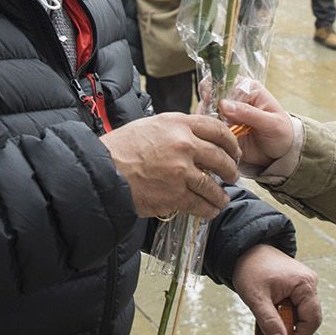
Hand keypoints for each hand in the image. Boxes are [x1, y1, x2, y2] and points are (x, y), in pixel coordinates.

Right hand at [99, 113, 238, 219]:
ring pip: (213, 185)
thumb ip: (174, 130)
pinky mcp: (175, 194)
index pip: (217, 129)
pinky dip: (208, 209)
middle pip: (221, 157)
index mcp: (178, 124)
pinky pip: (200, 204)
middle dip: (231, 169)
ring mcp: (181, 171)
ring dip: (220, 195)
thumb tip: (193, 137)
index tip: (233, 151)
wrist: (102, 172)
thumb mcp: (150, 126)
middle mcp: (184, 144)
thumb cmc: (120, 149)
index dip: (230, 142)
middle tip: (232, 175)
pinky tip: (210, 211)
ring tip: (221, 199)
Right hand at [214, 80, 293, 167]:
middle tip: (213, 121)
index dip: (213, 87)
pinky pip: (208, 128)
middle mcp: (234, 99)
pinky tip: (215, 139)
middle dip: (207, 108)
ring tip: (217, 133)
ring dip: (207, 122)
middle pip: (211, 96)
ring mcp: (226, 114)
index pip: (225, 80)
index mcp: (248, 89)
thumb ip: (249, 113)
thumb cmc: (281, 133)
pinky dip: (207, 132)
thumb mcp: (271, 123)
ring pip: (206, 112)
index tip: (208, 99)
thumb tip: (223, 104)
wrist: (282, 153)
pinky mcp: (222, 129)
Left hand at [232, 244, 320, 334]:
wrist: (244, 250)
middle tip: (271, 333)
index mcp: (305, 284)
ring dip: (285, 320)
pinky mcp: (298, 284)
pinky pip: (296, 305)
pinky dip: (284, 312)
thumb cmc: (250, 270)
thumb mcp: (257, 299)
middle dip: (290, 328)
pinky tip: (270, 308)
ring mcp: (305, 283)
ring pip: (301, 312)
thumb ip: (270, 322)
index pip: (313, 319)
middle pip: (308, 317)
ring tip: (266, 317)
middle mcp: (310, 282)